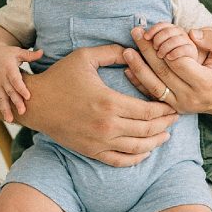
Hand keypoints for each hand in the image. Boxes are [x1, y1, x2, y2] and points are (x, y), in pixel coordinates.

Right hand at [0, 45, 43, 122]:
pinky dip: (2, 109)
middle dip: (16, 102)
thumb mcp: (17, 52)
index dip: (21, 88)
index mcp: (8, 67)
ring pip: (1, 98)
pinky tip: (8, 118)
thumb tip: (42, 52)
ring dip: (5, 109)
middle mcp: (1, 77)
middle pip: (9, 91)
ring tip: (10, 120)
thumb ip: (29, 55)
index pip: (15, 79)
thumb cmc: (7, 53)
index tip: (28, 96)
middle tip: (23, 111)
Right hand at [20, 44, 179, 166]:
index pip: (148, 111)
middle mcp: (108, 126)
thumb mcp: (85, 57)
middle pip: (147, 130)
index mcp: (110, 102)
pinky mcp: (91, 151)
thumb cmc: (60, 77)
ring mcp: (100, 141)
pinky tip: (145, 152)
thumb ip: (112, 52)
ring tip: (165, 135)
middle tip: (175, 117)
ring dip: (155, 142)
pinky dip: (136, 158)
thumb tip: (133, 50)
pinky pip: (120, 160)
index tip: (172, 104)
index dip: (164, 109)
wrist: (36, 103)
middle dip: (165, 124)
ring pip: (137, 148)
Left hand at [123, 26, 211, 114]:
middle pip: (163, 72)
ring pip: (153, 86)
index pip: (179, 63)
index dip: (167, 48)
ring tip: (127, 51)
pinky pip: (151, 96)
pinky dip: (138, 83)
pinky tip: (128, 69)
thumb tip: (192, 34)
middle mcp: (190, 96)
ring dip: (138, 67)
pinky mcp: (172, 108)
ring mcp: (179, 105)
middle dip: (147, 51)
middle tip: (136, 33)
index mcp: (204, 82)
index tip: (157, 35)